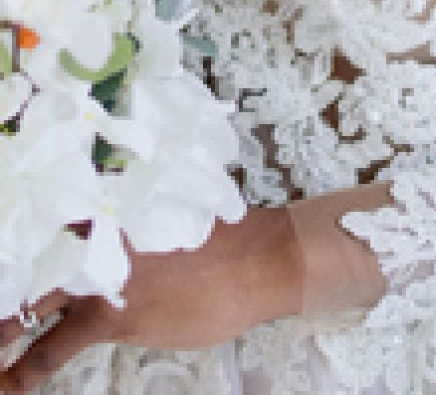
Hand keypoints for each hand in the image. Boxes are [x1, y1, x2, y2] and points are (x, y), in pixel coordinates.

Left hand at [0, 205, 303, 393]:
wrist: (258, 260)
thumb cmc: (225, 241)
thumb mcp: (167, 222)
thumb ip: (128, 237)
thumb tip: (110, 254)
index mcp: (101, 210)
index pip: (36, 225)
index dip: (12, 247)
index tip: (6, 259)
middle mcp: (88, 239)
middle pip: (18, 267)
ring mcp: (94, 278)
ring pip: (21, 309)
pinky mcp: (107, 318)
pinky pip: (50, 351)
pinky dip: (23, 372)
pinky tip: (9, 385)